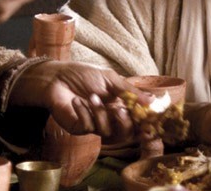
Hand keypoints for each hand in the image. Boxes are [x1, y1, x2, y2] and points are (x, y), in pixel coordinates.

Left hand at [9, 61, 140, 143]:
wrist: (56, 77)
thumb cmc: (82, 75)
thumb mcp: (110, 79)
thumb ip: (130, 91)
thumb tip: (153, 100)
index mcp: (119, 107)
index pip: (136, 120)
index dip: (144, 122)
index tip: (149, 118)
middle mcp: (109, 119)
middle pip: (126, 134)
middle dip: (125, 123)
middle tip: (121, 110)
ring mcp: (94, 125)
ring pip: (107, 132)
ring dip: (101, 114)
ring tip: (92, 97)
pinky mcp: (79, 128)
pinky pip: (88, 127)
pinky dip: (85, 113)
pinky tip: (77, 101)